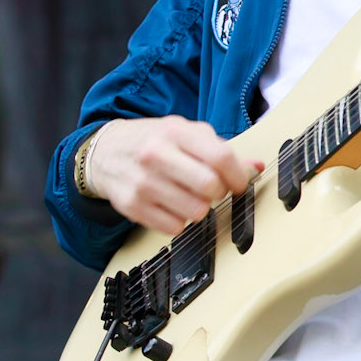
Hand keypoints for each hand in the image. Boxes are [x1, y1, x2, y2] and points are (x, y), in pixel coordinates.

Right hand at [87, 116, 262, 235]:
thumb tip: (255, 167)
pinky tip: (171, 205)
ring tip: (188, 196)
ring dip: (199, 208)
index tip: (238, 184)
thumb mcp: (185, 133)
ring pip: (195, 212)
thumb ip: (220, 149)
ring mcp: (143, 182)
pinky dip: (179, 221)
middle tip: (212, 190)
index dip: (238, 176)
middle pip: (209, 187)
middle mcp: (156, 155)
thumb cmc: (152, 141)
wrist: (105, 151)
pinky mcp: (132, 206)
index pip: (220, 158)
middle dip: (218, 193)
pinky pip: (174, 227)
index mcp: (175, 132)